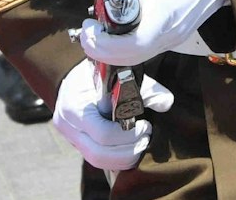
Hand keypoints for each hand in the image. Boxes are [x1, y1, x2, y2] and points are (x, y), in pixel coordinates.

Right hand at [52, 57, 172, 170]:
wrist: (74, 77)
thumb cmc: (100, 74)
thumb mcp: (121, 76)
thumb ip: (145, 89)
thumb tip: (167, 102)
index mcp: (76, 107)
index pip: (103, 133)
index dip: (129, 136)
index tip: (146, 126)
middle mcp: (69, 126)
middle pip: (99, 154)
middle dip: (128, 151)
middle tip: (146, 138)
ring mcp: (71, 137)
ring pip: (97, 161)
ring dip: (123, 158)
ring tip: (141, 144)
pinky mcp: (77, 144)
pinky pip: (96, 159)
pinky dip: (116, 159)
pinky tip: (131, 149)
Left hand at [76, 0, 227, 66]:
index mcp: (165, 9)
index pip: (134, 44)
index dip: (105, 43)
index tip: (90, 25)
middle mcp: (171, 31)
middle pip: (131, 57)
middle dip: (101, 50)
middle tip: (88, 31)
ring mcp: (174, 38)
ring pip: (137, 58)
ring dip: (111, 51)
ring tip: (98, 33)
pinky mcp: (174, 39)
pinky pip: (145, 52)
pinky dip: (124, 48)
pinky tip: (116, 33)